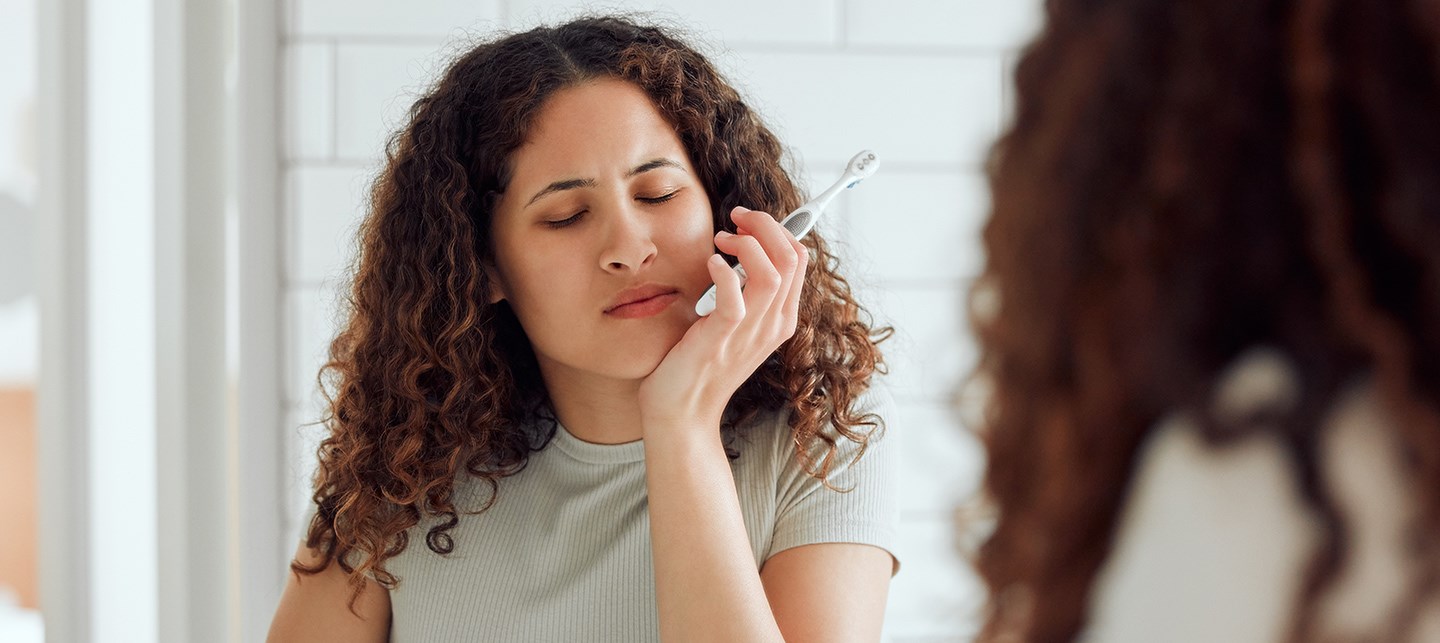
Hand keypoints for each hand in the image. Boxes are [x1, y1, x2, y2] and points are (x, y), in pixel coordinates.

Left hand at [637, 205, 808, 432]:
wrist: (682, 412)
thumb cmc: (700, 364)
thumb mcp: (734, 324)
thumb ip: (745, 292)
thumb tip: (741, 249)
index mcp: (781, 318)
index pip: (798, 259)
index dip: (776, 230)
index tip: (745, 224)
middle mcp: (774, 324)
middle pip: (792, 257)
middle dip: (765, 225)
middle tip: (735, 219)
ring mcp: (751, 333)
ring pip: (773, 272)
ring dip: (747, 244)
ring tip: (721, 241)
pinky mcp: (722, 338)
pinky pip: (735, 297)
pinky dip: (723, 271)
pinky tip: (709, 263)